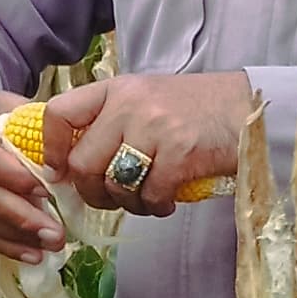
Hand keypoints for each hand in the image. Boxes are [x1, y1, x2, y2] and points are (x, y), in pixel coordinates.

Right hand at [0, 75, 64, 258]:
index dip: (15, 179)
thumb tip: (68, 158)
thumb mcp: (3, 102)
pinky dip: (0, 243)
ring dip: (13, 237)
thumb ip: (32, 126)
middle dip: (21, 218)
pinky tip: (27, 252)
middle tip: (56, 234)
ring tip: (48, 247)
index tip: (48, 192)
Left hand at [59, 73, 255, 215]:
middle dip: (90, 192)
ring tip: (143, 200)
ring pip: (114, 185)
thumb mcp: (144, 100)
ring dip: (126, 204)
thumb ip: (110, 123)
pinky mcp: (181, 153)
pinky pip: (150, 195)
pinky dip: (155, 207)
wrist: (247, 106)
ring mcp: (155, 128)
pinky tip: (165, 202)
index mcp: (115, 90)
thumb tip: (70, 166)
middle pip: (82, 162)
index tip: (58, 171)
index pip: (59, 113)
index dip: (50, 149)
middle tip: (108, 199)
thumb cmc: (193, 109)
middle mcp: (129, 105)